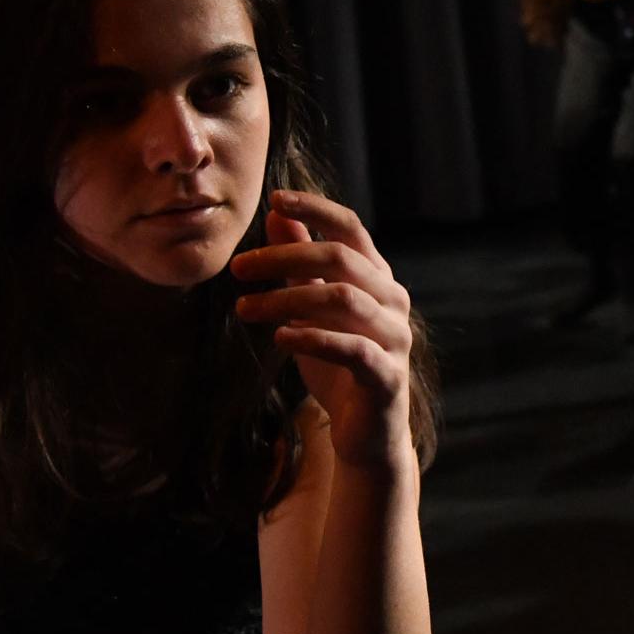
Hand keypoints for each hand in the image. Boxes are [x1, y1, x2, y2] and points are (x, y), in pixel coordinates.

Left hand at [233, 190, 419, 469]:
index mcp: (377, 278)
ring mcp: (395, 338)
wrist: (365, 434)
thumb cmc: (337, 365)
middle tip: (237, 268)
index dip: (315, 208)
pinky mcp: (388, 376)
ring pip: (343, 299)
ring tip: (244, 308)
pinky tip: (279, 338)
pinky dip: (312, 338)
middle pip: (341, 258)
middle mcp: (392, 300)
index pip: (350, 228)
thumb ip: (300, 262)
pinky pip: (352, 348)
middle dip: (284, 256)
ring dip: (286, 298)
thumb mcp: (311, 307)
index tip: (274, 198)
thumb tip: (276, 214)